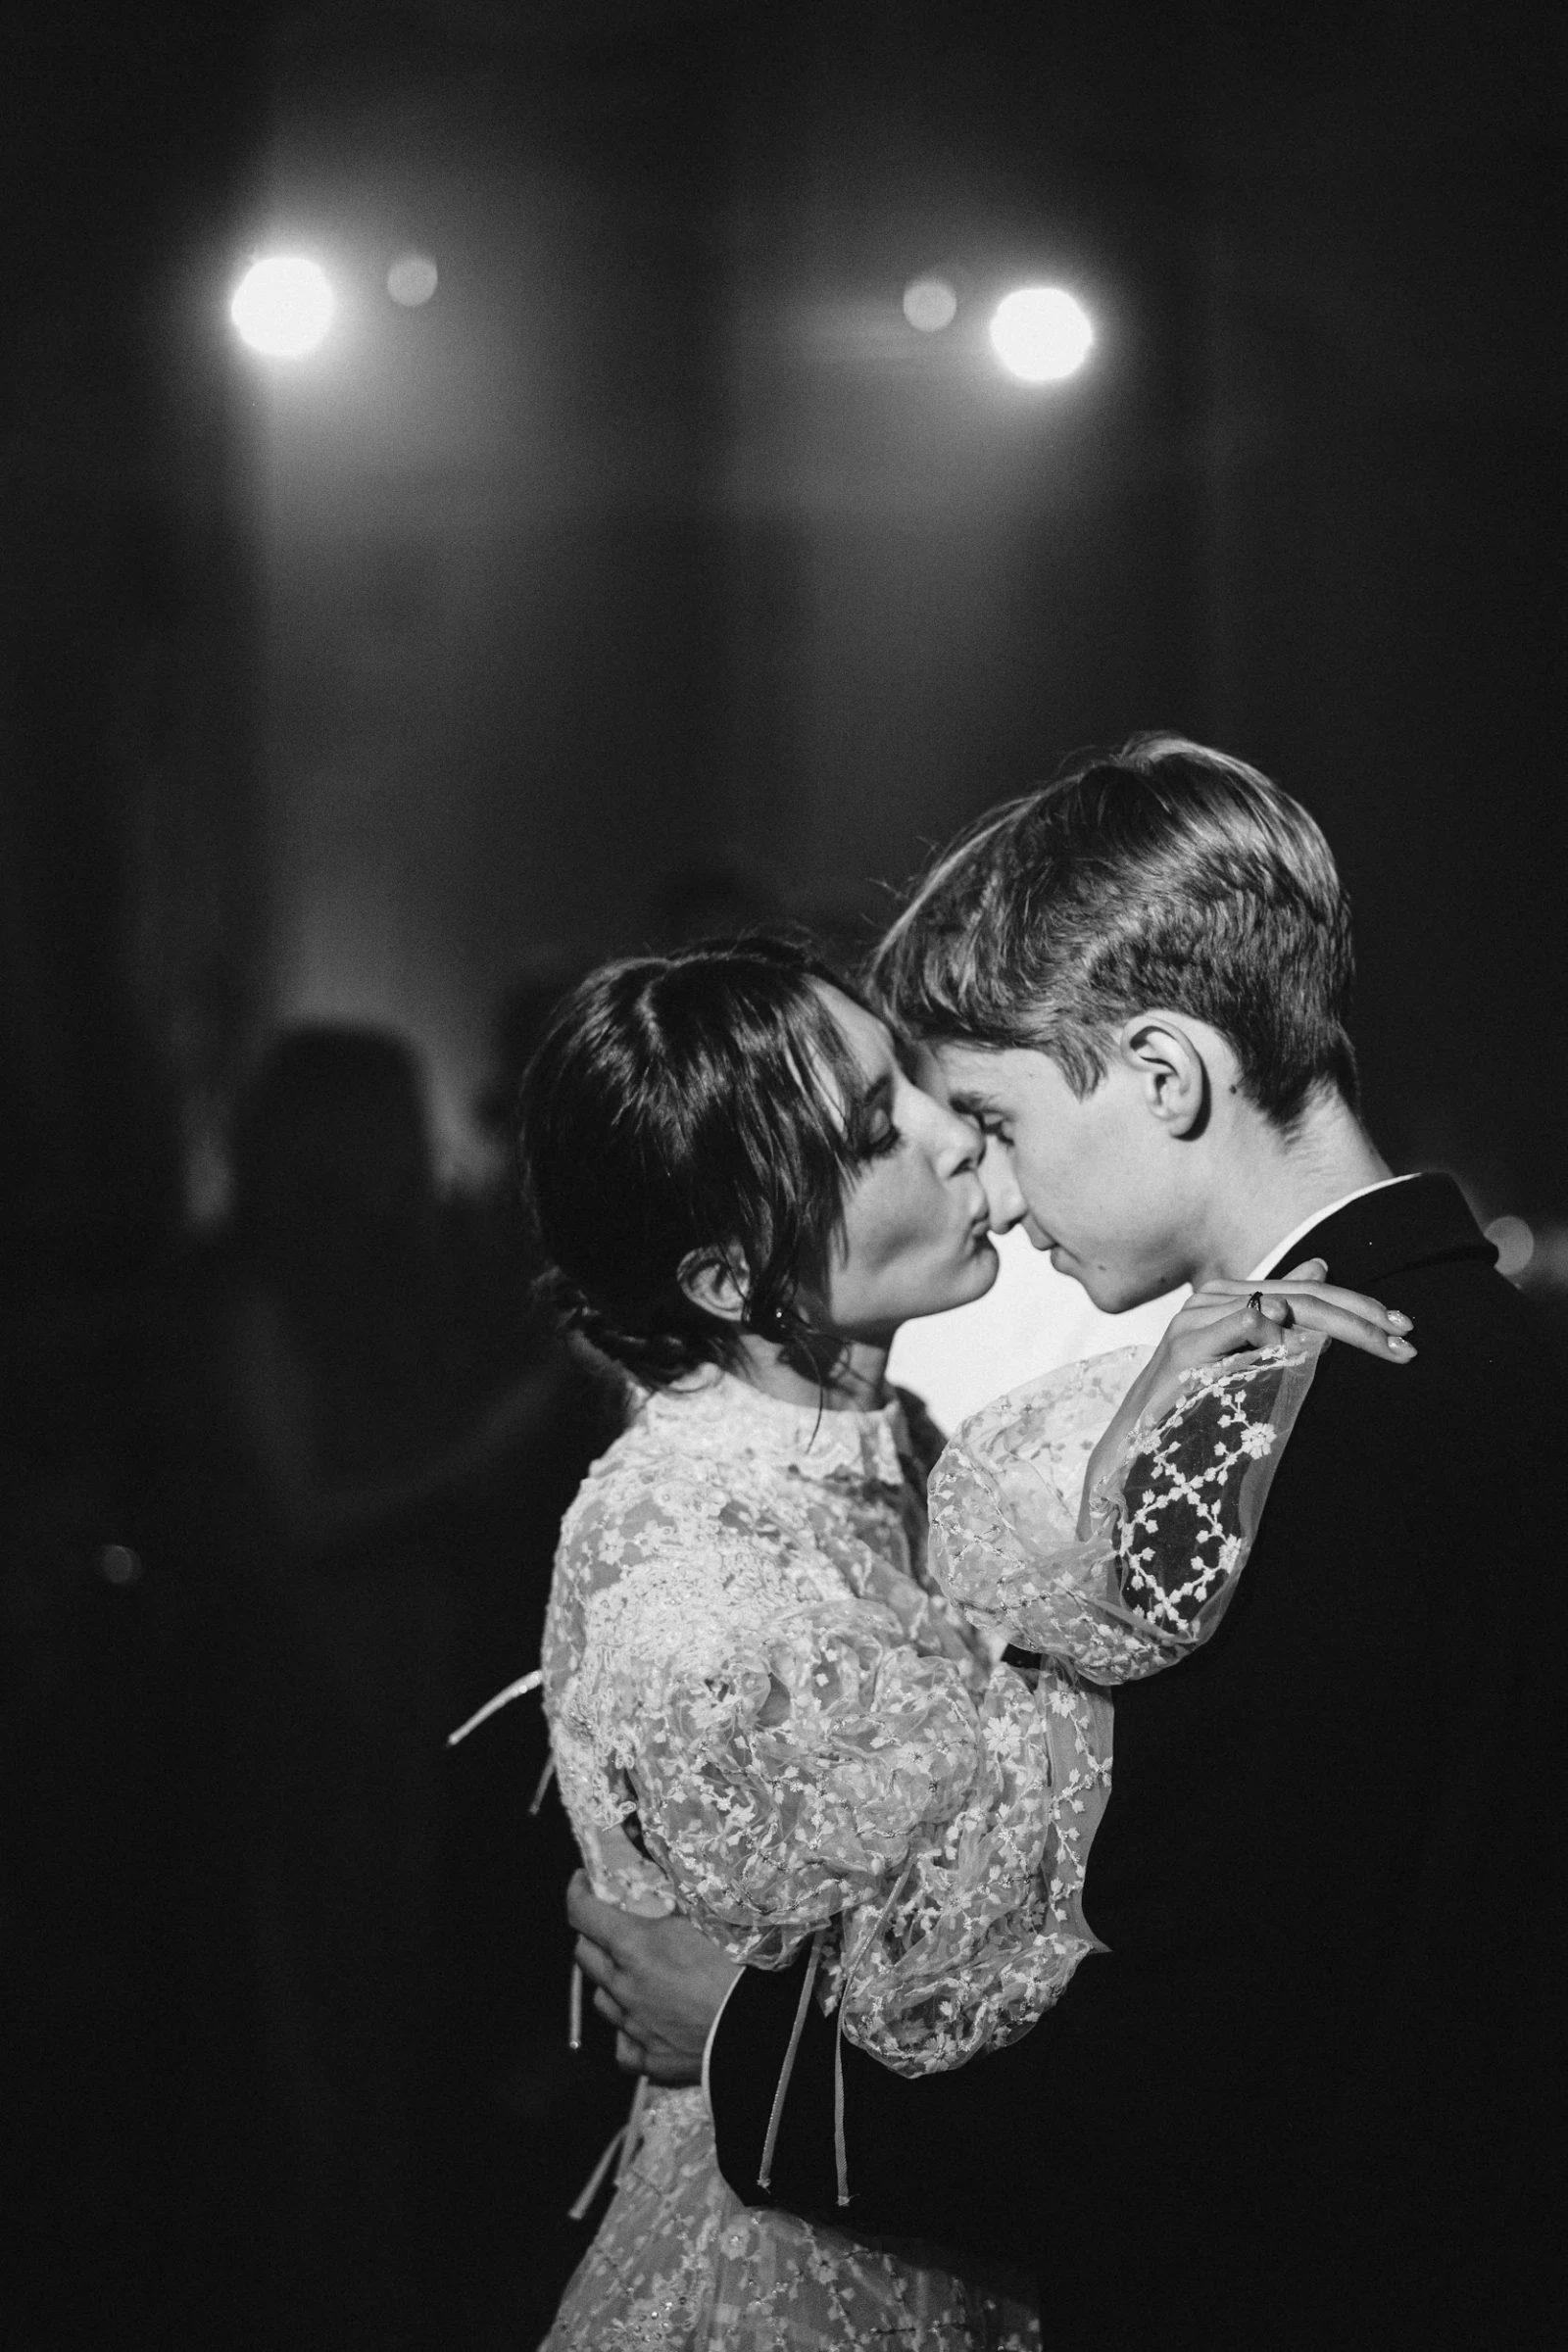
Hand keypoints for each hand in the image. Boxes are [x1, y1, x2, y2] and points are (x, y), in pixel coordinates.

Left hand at [567, 1870, 741, 2083]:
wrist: (762, 2028)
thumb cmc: (740, 1963)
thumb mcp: (705, 1914)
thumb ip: (673, 1895)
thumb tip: (657, 1868)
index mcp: (634, 1947)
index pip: (582, 1913)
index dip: (578, 1892)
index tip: (583, 1882)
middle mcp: (624, 1987)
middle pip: (584, 1954)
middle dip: (592, 1934)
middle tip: (611, 1925)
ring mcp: (633, 2027)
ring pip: (600, 1998)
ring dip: (610, 1981)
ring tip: (633, 1973)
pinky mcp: (649, 2060)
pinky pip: (622, 2043)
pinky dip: (628, 2028)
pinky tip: (645, 2020)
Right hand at [1133, 1256, 1414, 1427]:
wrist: (1139, 1440)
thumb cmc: (1195, 1402)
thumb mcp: (1247, 1355)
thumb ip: (1281, 1314)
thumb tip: (1321, 1265)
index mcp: (1229, 1296)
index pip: (1307, 1292)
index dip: (1358, 1307)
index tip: (1404, 1328)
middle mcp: (1212, 1299)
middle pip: (1302, 1298)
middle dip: (1362, 1318)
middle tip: (1406, 1337)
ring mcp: (1196, 1320)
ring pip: (1283, 1309)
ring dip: (1340, 1327)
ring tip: (1383, 1345)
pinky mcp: (1185, 1347)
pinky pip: (1244, 1326)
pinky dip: (1280, 1334)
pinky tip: (1313, 1348)